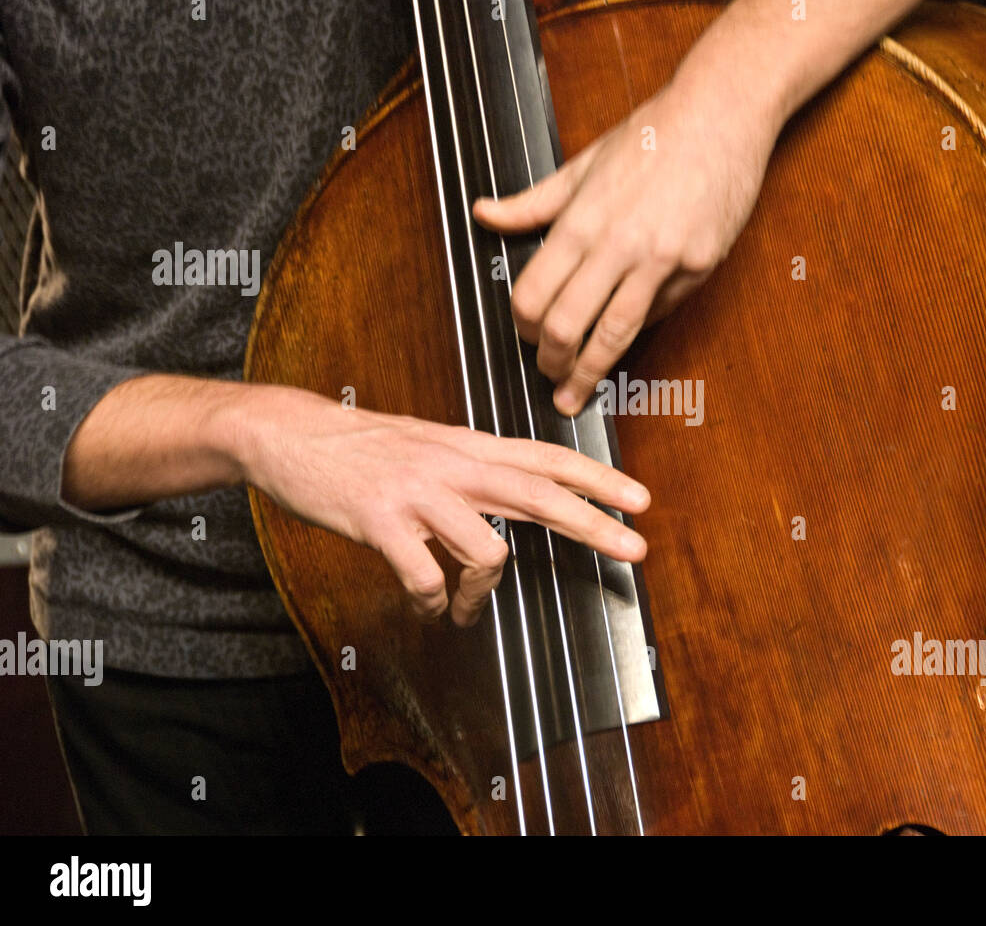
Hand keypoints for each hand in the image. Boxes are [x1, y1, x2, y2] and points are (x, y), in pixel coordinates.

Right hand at [237, 387, 649, 626]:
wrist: (288, 434)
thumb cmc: (362, 445)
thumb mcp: (429, 443)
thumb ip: (474, 466)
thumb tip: (518, 490)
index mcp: (467, 446)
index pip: (546, 458)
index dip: (598, 477)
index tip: (639, 497)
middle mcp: (452, 464)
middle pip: (539, 494)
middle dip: (594, 523)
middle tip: (636, 549)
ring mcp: (417, 492)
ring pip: (486, 548)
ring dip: (478, 596)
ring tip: (460, 609)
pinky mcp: (380, 520)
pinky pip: (425, 576)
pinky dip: (430, 603)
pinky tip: (425, 606)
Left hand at [472, 77, 779, 415]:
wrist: (720, 116)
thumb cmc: (653, 135)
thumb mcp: (584, 165)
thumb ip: (533, 203)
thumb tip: (484, 214)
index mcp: (583, 219)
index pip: (535, 293)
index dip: (523, 324)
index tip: (526, 334)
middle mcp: (619, 244)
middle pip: (569, 325)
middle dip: (552, 361)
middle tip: (547, 374)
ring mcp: (661, 261)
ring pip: (615, 335)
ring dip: (589, 372)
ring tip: (574, 393)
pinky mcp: (697, 268)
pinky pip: (659, 312)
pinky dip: (638, 329)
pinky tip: (625, 337)